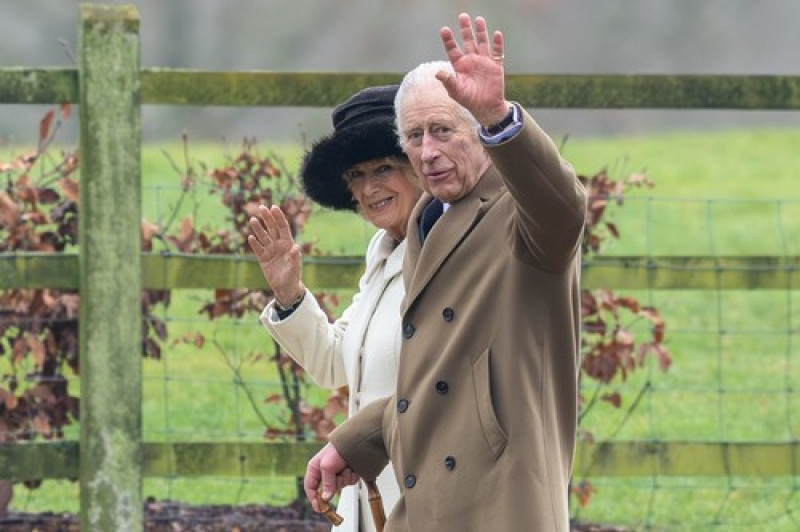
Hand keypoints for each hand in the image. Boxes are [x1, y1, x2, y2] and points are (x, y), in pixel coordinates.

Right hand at [247, 205, 303, 304]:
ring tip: (253, 219)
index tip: (273, 207)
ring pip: (263, 236)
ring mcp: (270, 251)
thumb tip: (296, 247)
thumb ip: (295, 257)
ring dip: (258, 228)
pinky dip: (254, 243)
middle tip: (261, 207)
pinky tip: (250, 237)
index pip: (283, 227)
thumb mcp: (295, 267)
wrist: (285, 288)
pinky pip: (257, 249)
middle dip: (267, 218)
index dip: (278, 217)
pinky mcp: (262, 258)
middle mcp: (278, 245)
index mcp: (288, 244)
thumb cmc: (293, 276)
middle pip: (272, 228)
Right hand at [304, 443, 359, 512]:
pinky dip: (351, 476)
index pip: (310, 488)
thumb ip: (326, 483)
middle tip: (339, 477)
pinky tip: (352, 468)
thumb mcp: (327, 466)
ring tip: (346, 467)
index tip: (320, 508)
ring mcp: (337, 472)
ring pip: (340, 486)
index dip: (314, 498)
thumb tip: (326, 498)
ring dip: (344, 478)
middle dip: (335, 485)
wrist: (356, 441)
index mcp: (315, 468)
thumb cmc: (337, 449)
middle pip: (327, 489)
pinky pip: (349, 482)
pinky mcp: (347, 472)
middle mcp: (325, 471)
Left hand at [436, 13, 509, 127]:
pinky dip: (497, 44)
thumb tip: (436, 72)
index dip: (448, 40)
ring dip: (481, 32)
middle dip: (465, 29)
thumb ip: (448, 80)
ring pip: (482, 43)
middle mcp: (471, 60)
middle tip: (462, 16)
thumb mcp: (455, 91)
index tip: (444, 29)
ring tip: (478, 19)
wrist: (486, 108)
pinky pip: (497, 52)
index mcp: (460, 65)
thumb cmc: (468, 100)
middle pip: (468, 41)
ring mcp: (484, 62)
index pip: (452, 49)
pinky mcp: (496, 66)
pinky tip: (497, 34)